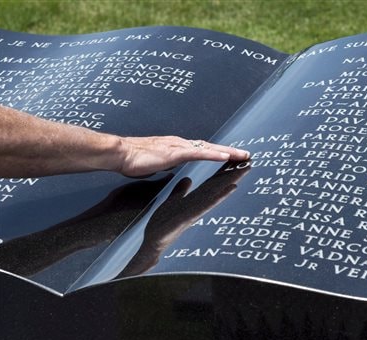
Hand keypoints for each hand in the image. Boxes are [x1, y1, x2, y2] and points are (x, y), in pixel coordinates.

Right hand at [116, 136, 249, 177]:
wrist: (120, 152)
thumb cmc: (133, 158)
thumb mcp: (156, 164)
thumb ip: (167, 165)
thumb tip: (173, 169)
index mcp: (177, 147)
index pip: (203, 149)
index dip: (218, 153)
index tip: (232, 157)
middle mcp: (181, 144)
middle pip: (210, 147)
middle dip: (229, 151)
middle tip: (246, 155)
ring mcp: (179, 147)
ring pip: (208, 149)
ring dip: (227, 152)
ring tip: (243, 156)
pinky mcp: (175, 153)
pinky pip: (199, 153)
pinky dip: (214, 155)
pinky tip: (225, 157)